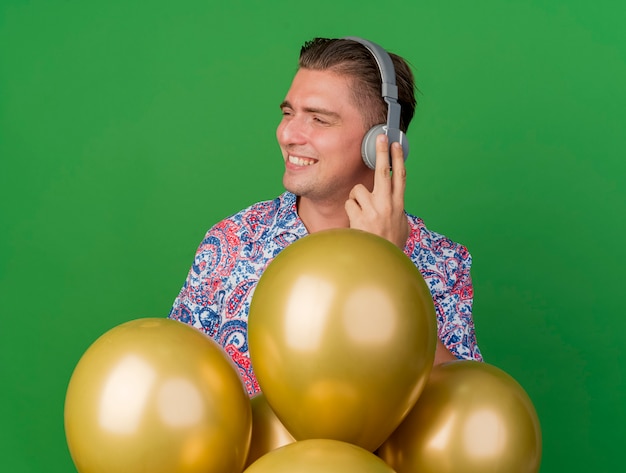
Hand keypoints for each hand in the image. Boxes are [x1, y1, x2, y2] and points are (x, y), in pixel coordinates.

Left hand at [345, 133, 409, 248]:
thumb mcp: (401, 226)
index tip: (396, 144)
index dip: (398, 158)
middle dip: (382, 152)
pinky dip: (350, 210)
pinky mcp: (358, 216)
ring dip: (357, 198)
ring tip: (361, 213)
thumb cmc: (390, 245)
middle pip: (383, 172)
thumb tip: (396, 203)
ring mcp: (372, 210)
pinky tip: (355, 221)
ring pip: (358, 189)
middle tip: (380, 137)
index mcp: (398, 205)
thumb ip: (398, 211)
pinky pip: (349, 203)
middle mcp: (387, 205)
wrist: (379, 262)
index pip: (400, 177)